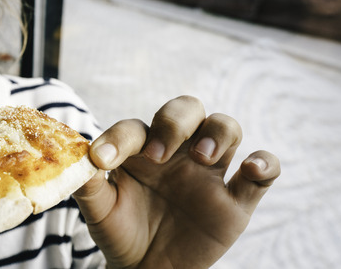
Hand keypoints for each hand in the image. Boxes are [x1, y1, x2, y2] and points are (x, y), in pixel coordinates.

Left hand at [74, 96, 279, 268]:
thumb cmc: (120, 231)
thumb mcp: (99, 210)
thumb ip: (88, 185)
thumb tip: (75, 160)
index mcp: (142, 149)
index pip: (135, 128)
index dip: (119, 138)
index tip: (103, 159)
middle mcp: (178, 151)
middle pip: (187, 110)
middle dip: (175, 122)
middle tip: (159, 154)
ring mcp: (210, 173)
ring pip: (226, 128)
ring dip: (218, 134)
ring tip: (202, 158)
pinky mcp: (237, 200)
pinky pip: (264, 171)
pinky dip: (265, 162)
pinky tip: (252, 168)